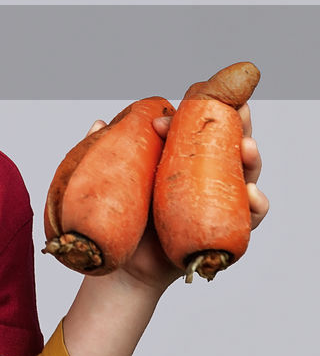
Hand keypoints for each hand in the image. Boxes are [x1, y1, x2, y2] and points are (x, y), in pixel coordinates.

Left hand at [84, 102, 268, 291]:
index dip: (207, 108)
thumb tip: (99, 122)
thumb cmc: (120, 218)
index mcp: (180, 160)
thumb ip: (106, 152)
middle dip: (240, 124)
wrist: (121, 264)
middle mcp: (204, 178)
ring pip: (245, 176)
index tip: (202, 91)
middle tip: (239, 108)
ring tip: (246, 146)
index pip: (200, 128)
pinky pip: (249, 217)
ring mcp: (217, 203)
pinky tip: (252, 194)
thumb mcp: (111, 179)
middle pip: (231, 146)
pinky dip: (255, 205)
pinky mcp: (224, 230)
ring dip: (251, 159)